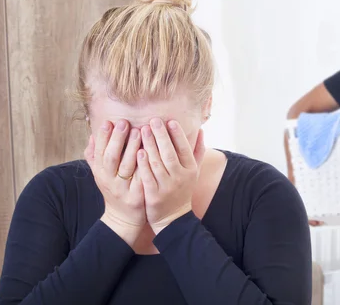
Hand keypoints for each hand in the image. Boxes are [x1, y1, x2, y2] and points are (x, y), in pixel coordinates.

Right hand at [84, 120, 145, 245]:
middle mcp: (109, 181)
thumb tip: (91, 135)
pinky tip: (150, 154)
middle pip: (111, 157)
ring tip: (139, 131)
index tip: (109, 121)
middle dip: (116, 139)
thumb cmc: (114, 190)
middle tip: (124, 122)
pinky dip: (144, 166)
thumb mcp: (101, 175)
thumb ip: (95, 156)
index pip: (99, 152)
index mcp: (100, 173)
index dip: (103, 137)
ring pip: (126, 167)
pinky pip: (140, 179)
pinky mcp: (136, 196)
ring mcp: (123, 189)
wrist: (123, 219)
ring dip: (132, 148)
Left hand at [138, 118, 205, 234]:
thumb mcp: (194, 172)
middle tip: (153, 120)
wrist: (173, 218)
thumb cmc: (183, 190)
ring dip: (150, 145)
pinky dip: (143, 164)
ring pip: (157, 163)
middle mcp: (180, 178)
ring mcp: (167, 187)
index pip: (185, 149)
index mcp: (190, 170)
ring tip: (143, 130)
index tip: (170, 121)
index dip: (178, 135)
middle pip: (170, 154)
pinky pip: (147, 177)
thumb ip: (198, 151)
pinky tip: (138, 151)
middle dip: (161, 136)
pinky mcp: (154, 195)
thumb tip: (201, 130)